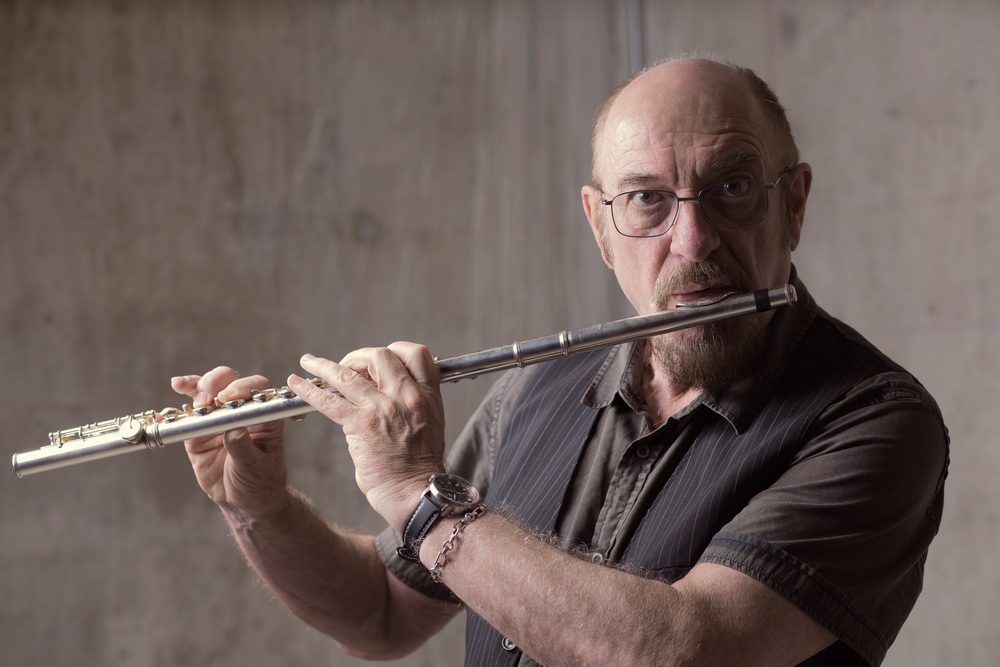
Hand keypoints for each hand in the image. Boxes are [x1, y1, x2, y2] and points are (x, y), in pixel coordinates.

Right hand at [171, 367, 287, 519]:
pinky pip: (190, 411)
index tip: (230, 398)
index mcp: (264, 416)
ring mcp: (219, 418)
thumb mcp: (255, 468)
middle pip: (231, 381)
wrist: (243, 502)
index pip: (258, 390)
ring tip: (190, 392)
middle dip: (218, 382)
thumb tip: (234, 430)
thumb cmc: (259, 483)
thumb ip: (243, 449)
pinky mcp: (199, 430)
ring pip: (209, 389)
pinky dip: (181, 399)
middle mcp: (242, 411)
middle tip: (208, 397)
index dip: (244, 388)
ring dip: (199, 386)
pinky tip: (175, 390)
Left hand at [288, 343, 445, 532]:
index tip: (378, 362)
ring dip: (325, 366)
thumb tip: (378, 401)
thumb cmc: (418, 469)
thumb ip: (406, 407)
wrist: (417, 494)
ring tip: (309, 362)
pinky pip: (329, 400)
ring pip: (349, 373)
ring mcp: (384, 408)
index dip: (395, 351)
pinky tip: (297, 384)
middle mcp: (408, 397)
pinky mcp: (362, 424)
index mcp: (428, 397)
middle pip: (381, 355)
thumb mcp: (428, 427)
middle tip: (347, 366)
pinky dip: (309, 390)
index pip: (417, 355)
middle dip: (359, 357)